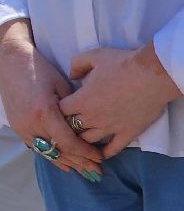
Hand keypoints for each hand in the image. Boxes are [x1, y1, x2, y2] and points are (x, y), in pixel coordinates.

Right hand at [0, 19, 101, 177]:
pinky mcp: (15, 126)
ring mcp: (20, 126)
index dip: (86, 153)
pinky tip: (64, 164)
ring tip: (84, 171)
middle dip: (80, 163)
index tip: (100, 158)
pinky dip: (51, 155)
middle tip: (97, 172)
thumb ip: (72, 109)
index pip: (69, 143)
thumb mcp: (61, 85)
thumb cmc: (38, 68)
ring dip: (66, 162)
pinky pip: (36, 146)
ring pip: (47, 152)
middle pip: (59, 151)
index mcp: (44, 112)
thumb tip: (85, 127)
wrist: (9, 60)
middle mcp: (30, 123)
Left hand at [61, 44, 182, 159]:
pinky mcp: (128, 133)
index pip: (60, 111)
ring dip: (83, 139)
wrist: (152, 76)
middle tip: (69, 123)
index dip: (58, 108)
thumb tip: (70, 76)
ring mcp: (111, 127)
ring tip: (81, 137)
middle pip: (71, 128)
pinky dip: (105, 153)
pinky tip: (101, 153)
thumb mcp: (92, 57)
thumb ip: (76, 65)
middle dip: (68, 125)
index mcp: (82, 100)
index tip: (61, 106)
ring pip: (89, 141)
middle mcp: (93, 117)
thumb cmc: (121, 64)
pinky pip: (113, 149)